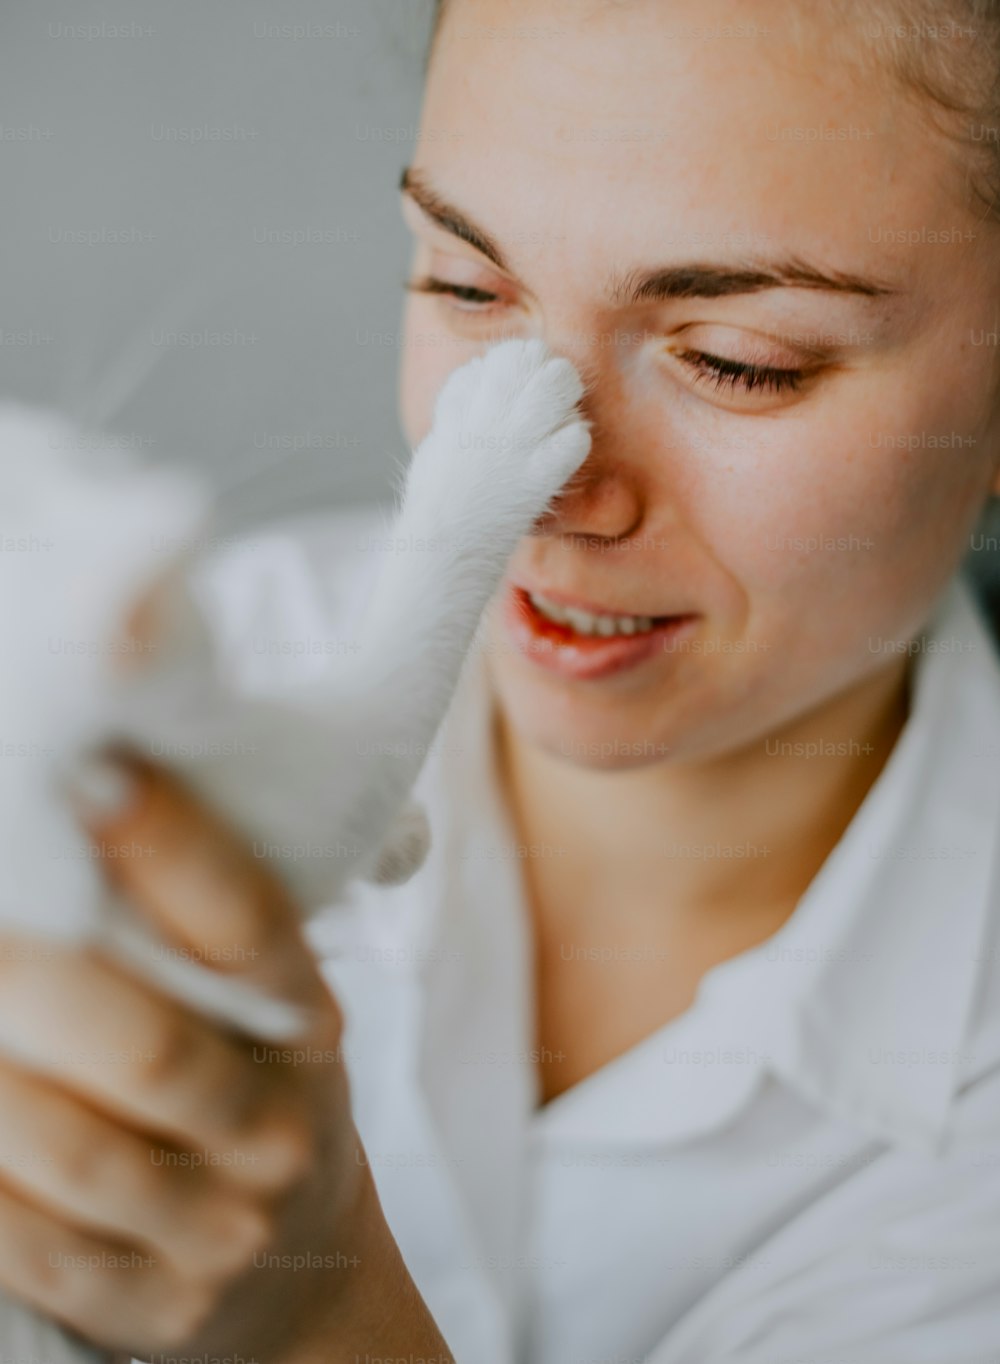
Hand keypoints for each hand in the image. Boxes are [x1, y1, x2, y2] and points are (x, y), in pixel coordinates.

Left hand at [0, 755, 375, 1360]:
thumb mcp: (257, 1002)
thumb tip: (94, 793)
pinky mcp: (158, 1308)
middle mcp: (276, 1122)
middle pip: (152, 1049)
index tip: (93, 773)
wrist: (291, 1262)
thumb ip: (189, 922)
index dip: (172, 846)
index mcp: (305, 1018)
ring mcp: (222, 1226)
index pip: (246, 921)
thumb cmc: (250, 1084)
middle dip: (36, 977)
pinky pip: (37, 1250)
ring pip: (79, 1155)